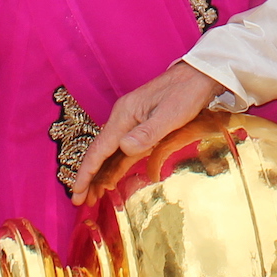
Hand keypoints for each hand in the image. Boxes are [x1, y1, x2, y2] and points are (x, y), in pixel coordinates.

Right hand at [69, 63, 223, 201]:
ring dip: (99, 174)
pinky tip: (110, 178)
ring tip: (92, 196)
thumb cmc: (186, 93)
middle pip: (99, 152)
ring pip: (109, 153)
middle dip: (88, 177)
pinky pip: (121, 150)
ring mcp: (130, 121)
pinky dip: (113, 166)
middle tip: (79, 201)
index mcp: (125, 115)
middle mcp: (123, 118)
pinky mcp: (140, 125)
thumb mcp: (171, 115)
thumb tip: (123, 147)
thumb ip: (147, 132)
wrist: (199, 75)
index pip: (99, 149)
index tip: (77, 192)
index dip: (87, 172)